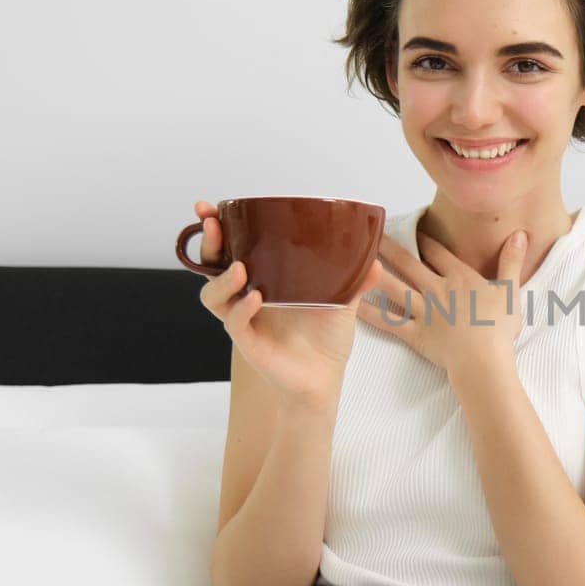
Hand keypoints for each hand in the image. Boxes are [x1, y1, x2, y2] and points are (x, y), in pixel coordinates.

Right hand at [192, 199, 384, 411]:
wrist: (326, 377)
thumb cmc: (326, 337)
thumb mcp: (342, 300)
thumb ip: (356, 279)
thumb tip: (376, 261)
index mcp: (262, 279)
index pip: (231, 248)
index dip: (217, 227)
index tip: (210, 207)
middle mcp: (245, 296)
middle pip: (211, 265)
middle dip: (208, 242)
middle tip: (212, 222)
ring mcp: (244, 319)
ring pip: (212, 296)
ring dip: (220, 279)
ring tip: (238, 268)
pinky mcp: (249, 343)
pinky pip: (235, 323)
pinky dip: (242, 309)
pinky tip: (256, 298)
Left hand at [354, 226, 526, 377]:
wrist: (484, 361)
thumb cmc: (499, 328)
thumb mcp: (511, 291)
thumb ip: (512, 261)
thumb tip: (520, 234)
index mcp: (460, 278)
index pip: (437, 252)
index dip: (423, 239)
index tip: (411, 227)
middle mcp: (437, 290)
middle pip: (409, 263)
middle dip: (389, 246)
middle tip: (369, 232)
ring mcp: (423, 312)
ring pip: (393, 286)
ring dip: (374, 271)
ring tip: (354, 259)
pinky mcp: (415, 334)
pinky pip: (388, 322)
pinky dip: (370, 313)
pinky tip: (353, 303)